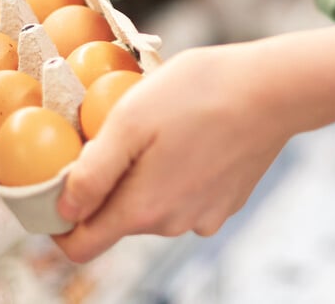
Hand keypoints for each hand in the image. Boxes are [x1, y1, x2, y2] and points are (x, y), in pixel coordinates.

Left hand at [52, 43, 291, 262]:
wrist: (276, 89)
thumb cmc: (201, 93)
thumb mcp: (130, 118)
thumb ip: (92, 170)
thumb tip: (64, 208)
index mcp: (143, 209)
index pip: (81, 245)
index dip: (59, 222)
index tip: (59, 187)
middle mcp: (173, 225)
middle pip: (118, 220)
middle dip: (110, 185)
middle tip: (120, 132)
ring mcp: (204, 216)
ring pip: (155, 206)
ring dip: (147, 176)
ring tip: (164, 127)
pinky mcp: (228, 202)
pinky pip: (187, 196)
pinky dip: (180, 173)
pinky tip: (194, 135)